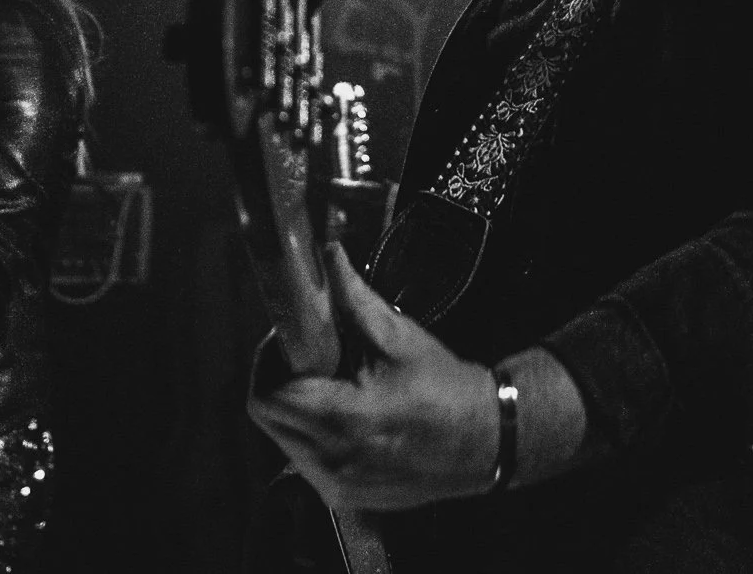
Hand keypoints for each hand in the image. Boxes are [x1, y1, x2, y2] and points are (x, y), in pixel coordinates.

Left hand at [249, 243, 499, 510]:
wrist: (485, 439)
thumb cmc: (447, 389)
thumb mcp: (400, 338)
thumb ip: (356, 298)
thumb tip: (330, 256)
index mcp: (344, 419)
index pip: (268, 397)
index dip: (267, 362)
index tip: (287, 338)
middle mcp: (332, 460)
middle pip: (267, 420)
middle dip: (276, 382)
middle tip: (304, 355)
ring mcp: (337, 484)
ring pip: (283, 441)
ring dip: (293, 408)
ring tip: (326, 383)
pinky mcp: (344, 496)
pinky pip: (305, 461)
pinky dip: (310, 434)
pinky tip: (340, 414)